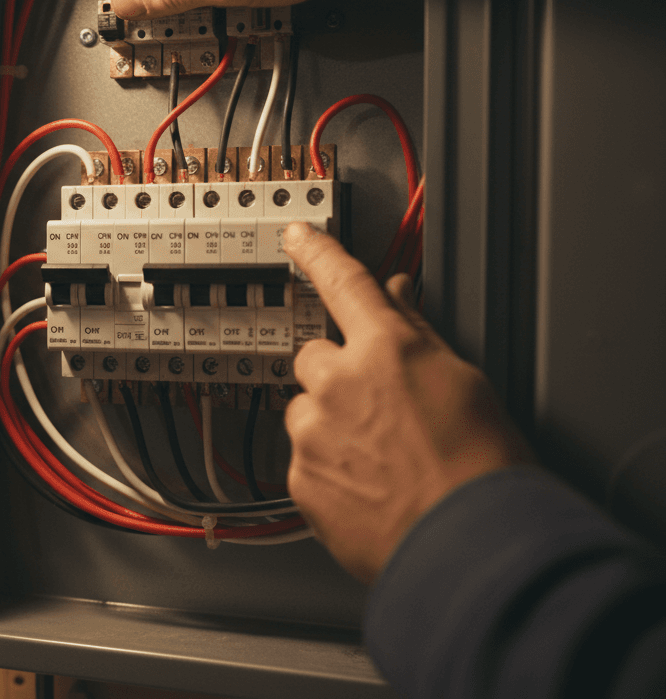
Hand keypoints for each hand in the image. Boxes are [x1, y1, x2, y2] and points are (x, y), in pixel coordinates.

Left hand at [281, 222, 522, 583]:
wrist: (468, 543)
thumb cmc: (482, 468)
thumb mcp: (465, 382)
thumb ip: (418, 333)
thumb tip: (398, 297)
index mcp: (388, 349)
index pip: (345, 282)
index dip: (317, 252)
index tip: (296, 234)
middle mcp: (341, 383)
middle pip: (314, 358)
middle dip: (339, 376)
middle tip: (382, 412)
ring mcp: (315, 432)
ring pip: (306, 412)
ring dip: (331, 426)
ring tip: (382, 460)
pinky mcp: (300, 478)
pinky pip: (304, 460)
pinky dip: (328, 470)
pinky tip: (369, 487)